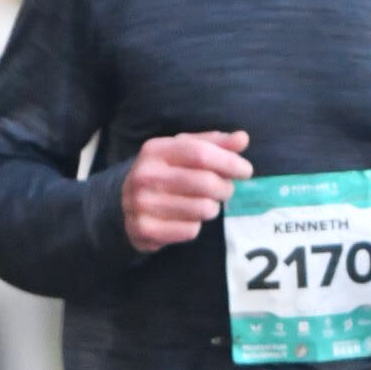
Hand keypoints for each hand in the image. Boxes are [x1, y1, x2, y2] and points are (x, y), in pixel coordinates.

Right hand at [121, 130, 250, 252]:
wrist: (123, 205)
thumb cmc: (164, 173)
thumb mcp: (182, 152)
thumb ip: (214, 144)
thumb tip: (242, 138)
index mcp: (155, 150)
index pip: (200, 153)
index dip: (229, 162)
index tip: (246, 170)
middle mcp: (145, 175)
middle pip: (205, 183)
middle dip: (225, 188)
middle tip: (225, 190)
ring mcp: (142, 204)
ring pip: (202, 209)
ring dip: (212, 208)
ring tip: (204, 204)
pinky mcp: (145, 230)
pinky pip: (191, 230)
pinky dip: (196, 226)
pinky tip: (185, 219)